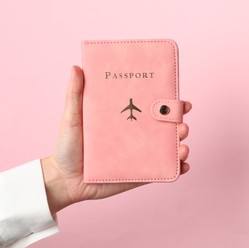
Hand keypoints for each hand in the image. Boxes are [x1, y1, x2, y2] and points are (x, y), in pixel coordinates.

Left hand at [41, 66, 191, 215]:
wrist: (64, 180)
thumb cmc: (67, 147)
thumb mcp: (71, 118)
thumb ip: (74, 95)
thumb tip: (76, 67)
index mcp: (124, 118)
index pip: (150, 106)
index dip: (168, 102)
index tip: (179, 98)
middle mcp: (135, 135)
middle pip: (164, 127)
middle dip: (179, 124)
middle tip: (181, 124)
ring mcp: (138, 155)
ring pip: (167, 148)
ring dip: (181, 145)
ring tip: (182, 146)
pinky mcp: (138, 174)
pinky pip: (162, 171)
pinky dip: (177, 168)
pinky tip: (184, 165)